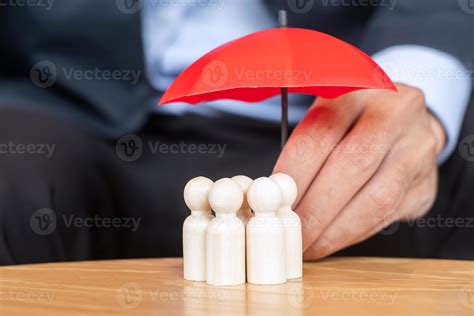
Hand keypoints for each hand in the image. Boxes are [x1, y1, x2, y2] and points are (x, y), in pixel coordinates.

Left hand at [273, 84, 445, 259]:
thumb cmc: (356, 120)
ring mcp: (417, 149)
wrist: (408, 121)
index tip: (273, 200)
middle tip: (291, 231)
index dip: (294, 172)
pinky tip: (332, 240)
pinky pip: (388, 215)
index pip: (321, 133)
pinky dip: (354, 233)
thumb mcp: (329, 112)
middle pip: (352, 165)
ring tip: (309, 245)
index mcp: (359, 90)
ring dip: (336, 229)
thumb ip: (305, 144)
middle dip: (315, 207)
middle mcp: (395, 115)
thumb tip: (272, 189)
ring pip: (376, 198)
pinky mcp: (426, 183)